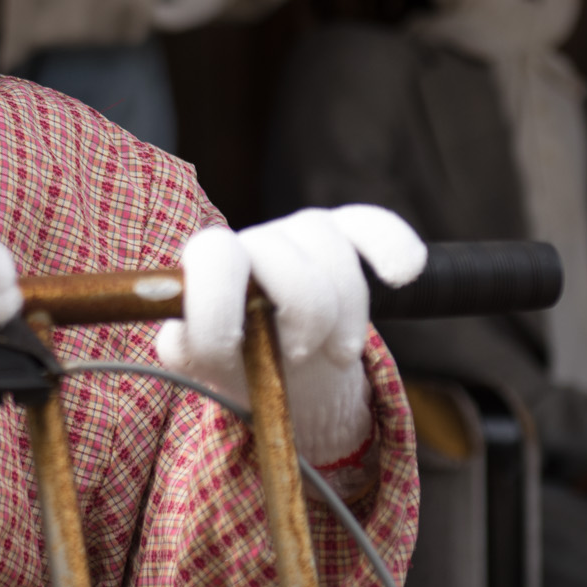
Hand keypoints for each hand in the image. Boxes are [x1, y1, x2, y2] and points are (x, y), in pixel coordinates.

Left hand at [155, 206, 424, 464]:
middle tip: (303, 355)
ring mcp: (301, 234)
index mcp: (212, 269)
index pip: (212, 254)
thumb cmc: (234, 360)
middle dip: (303, 312)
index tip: (232, 348)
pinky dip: (391, 243)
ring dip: (347, 312)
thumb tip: (184, 338)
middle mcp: (256, 242)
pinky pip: (371, 223)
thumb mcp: (200, 363)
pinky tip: (403, 272)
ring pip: (330, 247)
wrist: (277, 358)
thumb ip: (187, 347)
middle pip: (282, 252)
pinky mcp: (346, 233)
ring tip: (339, 355)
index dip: (221, 302)